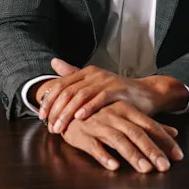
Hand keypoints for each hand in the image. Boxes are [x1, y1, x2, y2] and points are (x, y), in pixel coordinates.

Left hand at [37, 59, 188, 133]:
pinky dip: (89, 108)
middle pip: (67, 91)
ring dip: (67, 113)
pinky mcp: (118, 89)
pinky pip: (100, 98)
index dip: (49, 100)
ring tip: (59, 127)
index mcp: (86, 72)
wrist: (146, 94)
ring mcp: (106, 81)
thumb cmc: (118, 93)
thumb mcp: (94, 84)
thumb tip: (53, 61)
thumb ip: (73, 75)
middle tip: (49, 126)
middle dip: (55, 110)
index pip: (61, 85)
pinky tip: (79, 118)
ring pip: (81, 96)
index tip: (41, 116)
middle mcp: (94, 74)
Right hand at [60, 101, 182, 172]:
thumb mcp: (126, 114)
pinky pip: (94, 146)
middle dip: (152, 150)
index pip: (150, 125)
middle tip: (165, 166)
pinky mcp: (82, 135)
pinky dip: (104, 156)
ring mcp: (98, 125)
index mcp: (127, 110)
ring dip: (132, 155)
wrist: (68, 106)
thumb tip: (174, 132)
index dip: (165, 140)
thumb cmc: (101, 113)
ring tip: (145, 169)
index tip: (178, 155)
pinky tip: (114, 166)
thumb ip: (149, 124)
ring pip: (118, 140)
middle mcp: (115, 116)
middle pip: (137, 134)